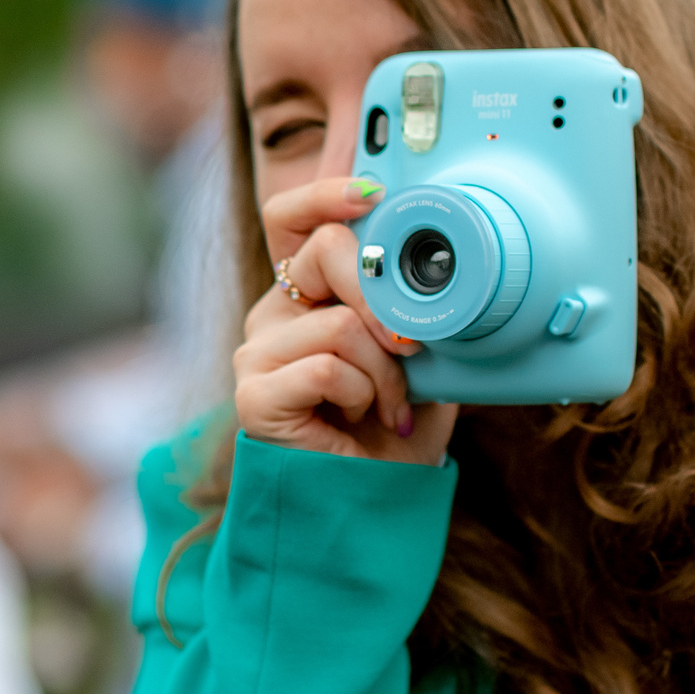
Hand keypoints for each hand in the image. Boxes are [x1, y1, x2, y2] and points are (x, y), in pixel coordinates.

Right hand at [234, 176, 457, 465]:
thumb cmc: (396, 430)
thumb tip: (441, 260)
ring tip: (390, 406)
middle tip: (411, 347)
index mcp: (306, 294)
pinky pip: (325, 367)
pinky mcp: (254, 395)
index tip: (373, 194)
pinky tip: (365, 420)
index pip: (292, 218)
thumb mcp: (420, 354)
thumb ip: (413, 305)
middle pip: (324, 251)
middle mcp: (273, 314)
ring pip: (339, 323)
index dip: (326, 195)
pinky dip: (363, 395)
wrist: (379, 500)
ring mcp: (257, 353)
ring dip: (385, 371)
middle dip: (386, 296)